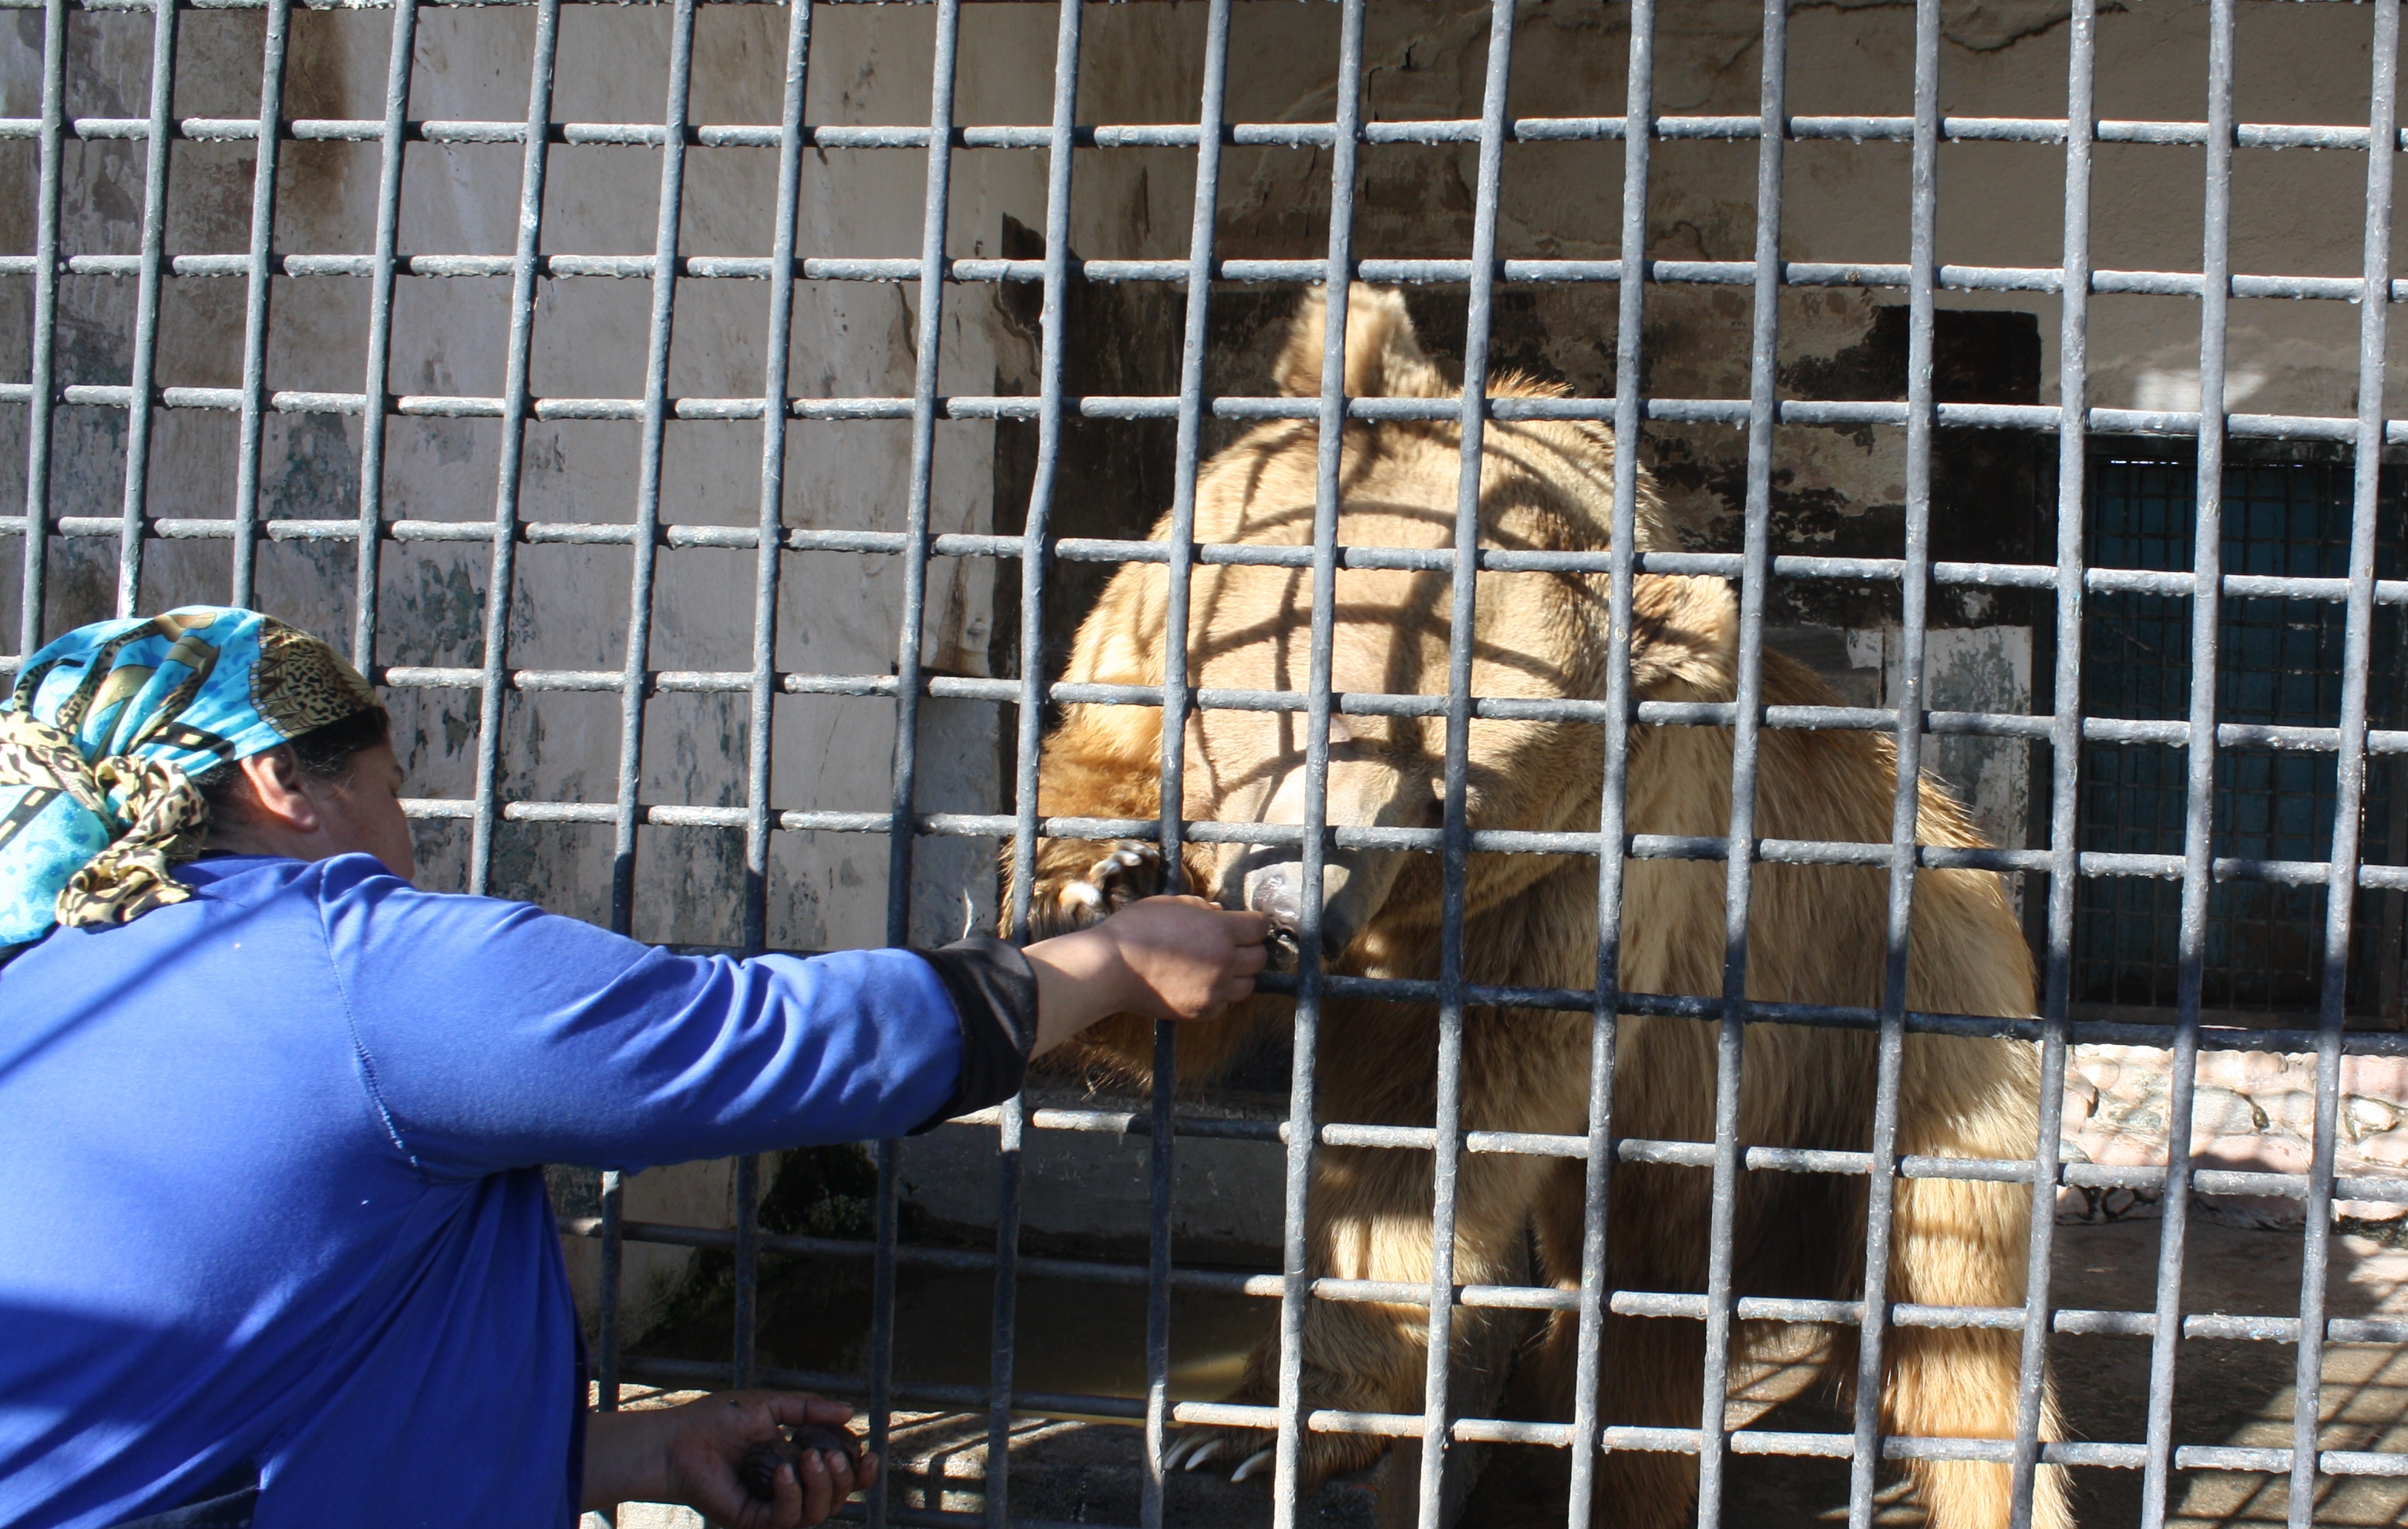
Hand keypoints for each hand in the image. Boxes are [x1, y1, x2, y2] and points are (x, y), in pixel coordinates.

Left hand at [582, 1391, 880, 1527]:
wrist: (677, 1439)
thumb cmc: (717, 1420)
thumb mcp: (770, 1405)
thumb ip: (809, 1409)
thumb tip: (850, 1412)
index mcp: (797, 1465)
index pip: (839, 1480)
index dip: (860, 1474)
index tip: (870, 1455)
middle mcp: (788, 1491)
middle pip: (835, 1501)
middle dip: (843, 1480)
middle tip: (833, 1455)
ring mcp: (770, 1509)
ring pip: (816, 1515)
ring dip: (821, 1488)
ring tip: (810, 1458)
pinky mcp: (751, 1521)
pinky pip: (784, 1519)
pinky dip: (792, 1495)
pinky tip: (785, 1471)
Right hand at [1024, 894, 1271, 1052]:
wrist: (1111, 967)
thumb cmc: (1136, 929)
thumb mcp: (1171, 903)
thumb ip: (1202, 908)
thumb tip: (1220, 913)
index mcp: (1220, 930)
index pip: (1260, 927)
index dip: (1255, 924)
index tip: (1248, 925)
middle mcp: (1224, 961)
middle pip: (1260, 959)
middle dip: (1250, 949)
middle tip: (1233, 946)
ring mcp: (1214, 990)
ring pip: (1248, 986)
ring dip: (1238, 975)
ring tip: (1218, 968)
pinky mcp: (1201, 1011)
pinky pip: (1224, 1004)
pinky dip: (1219, 996)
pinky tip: (1201, 985)